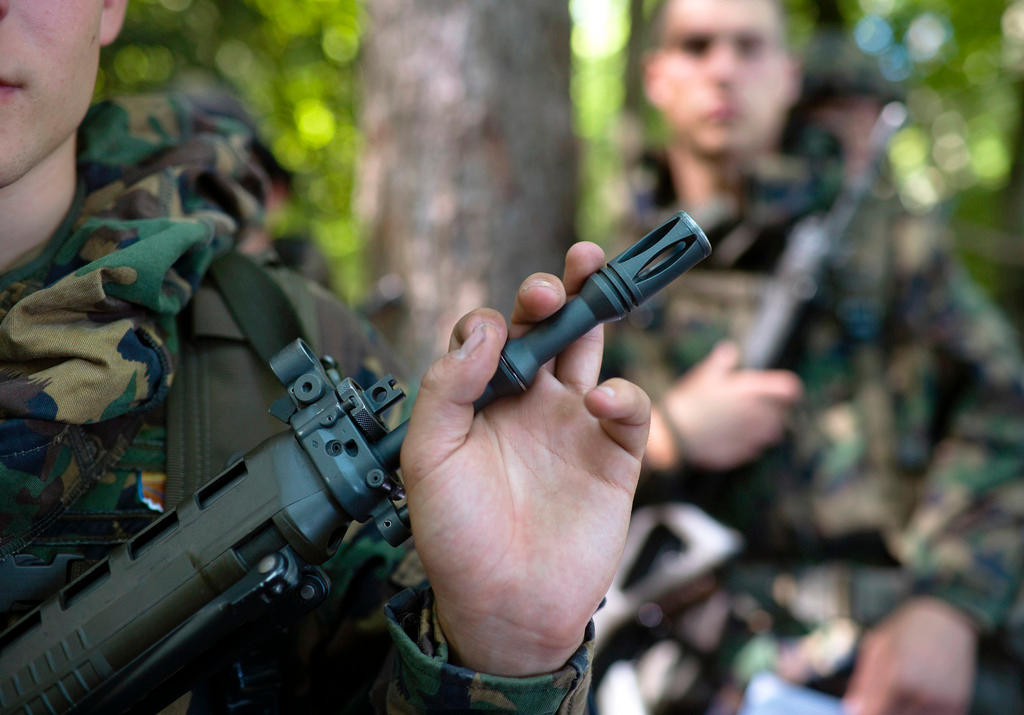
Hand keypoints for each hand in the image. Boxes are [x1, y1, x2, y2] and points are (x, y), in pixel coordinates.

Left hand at [400, 242, 649, 675]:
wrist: (503, 607)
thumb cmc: (457, 538)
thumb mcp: (428, 457)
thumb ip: (448, 387)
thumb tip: (483, 326)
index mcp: (482, 403)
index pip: (493, 336)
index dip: (496, 319)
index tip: (493, 328)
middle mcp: (529, 405)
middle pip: (549, 329)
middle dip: (558, 290)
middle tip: (565, 268)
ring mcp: (574, 427)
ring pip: (592, 352)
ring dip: (597, 311)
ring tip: (592, 277)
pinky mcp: (614, 457)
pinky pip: (629, 409)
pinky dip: (623, 393)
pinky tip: (600, 400)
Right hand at [646, 341, 801, 470]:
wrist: (675, 433)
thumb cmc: (690, 401)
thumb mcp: (705, 374)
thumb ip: (723, 361)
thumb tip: (730, 349)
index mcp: (751, 391)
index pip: (790, 389)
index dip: (787, 389)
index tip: (781, 391)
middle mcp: (757, 414)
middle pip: (782, 413)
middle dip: (774, 409)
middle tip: (754, 406)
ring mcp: (752, 436)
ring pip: (774, 433)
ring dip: (766, 428)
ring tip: (746, 423)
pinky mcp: (743, 453)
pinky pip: (757, 448)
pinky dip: (751, 443)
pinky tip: (733, 437)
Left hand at [843, 597, 976, 714]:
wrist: (947, 620)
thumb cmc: (905, 631)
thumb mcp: (875, 648)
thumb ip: (862, 682)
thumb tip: (852, 710)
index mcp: (896, 678)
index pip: (873, 714)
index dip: (865, 713)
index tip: (863, 708)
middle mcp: (921, 694)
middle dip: (882, 710)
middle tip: (883, 695)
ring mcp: (942, 702)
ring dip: (903, 711)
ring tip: (903, 690)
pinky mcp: (958, 705)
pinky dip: (922, 712)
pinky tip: (919, 695)